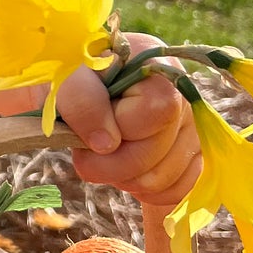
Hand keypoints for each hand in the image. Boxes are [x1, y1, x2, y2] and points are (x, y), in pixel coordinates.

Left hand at [56, 32, 200, 207]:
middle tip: (85, 151)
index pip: (156, 108)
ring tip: (105, 156)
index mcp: (151, 61)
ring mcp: (192, 127)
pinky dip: (144, 191)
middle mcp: (181, 92)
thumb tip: (106, 143)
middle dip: (111, 162)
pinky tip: (125, 172)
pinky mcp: (192, 158)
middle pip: (158, 149)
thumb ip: (81, 99)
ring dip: (123, 177)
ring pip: (164, 177)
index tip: (86, 134)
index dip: (118, 127)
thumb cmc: (62, 82)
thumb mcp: (60, 79)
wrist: (68, 98)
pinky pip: (177, 191)